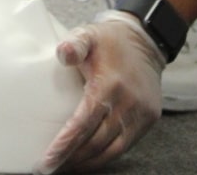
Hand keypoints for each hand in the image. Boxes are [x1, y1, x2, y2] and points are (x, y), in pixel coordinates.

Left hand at [37, 10, 165, 173]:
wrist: (145, 42)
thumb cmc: (109, 42)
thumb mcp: (89, 35)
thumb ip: (75, 43)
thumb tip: (63, 53)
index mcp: (109, 85)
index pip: (83, 124)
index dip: (65, 145)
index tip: (47, 161)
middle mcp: (127, 104)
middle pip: (95, 142)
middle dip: (71, 158)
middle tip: (50, 167)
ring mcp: (140, 114)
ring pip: (111, 150)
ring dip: (87, 162)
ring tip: (66, 167)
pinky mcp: (148, 120)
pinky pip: (124, 146)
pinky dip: (105, 156)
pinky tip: (88, 159)